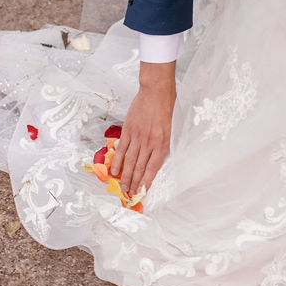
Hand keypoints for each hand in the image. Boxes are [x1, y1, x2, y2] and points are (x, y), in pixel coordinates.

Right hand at [110, 61, 175, 196]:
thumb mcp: (172, 128)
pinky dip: (117, 161)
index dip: (146, 182)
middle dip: (134, 184)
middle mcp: (150, 143)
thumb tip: (156, 159)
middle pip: (140, 168)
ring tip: (122, 188)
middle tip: (130, 195)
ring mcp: (137, 137)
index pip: (153, 169)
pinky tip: (114, 171)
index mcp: (163, 144)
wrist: (156, 90)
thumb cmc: (167, 107)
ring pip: (130, 162)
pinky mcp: (128, 130)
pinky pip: (121, 149)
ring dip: (125, 177)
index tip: (142, 193)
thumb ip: (164, 144)